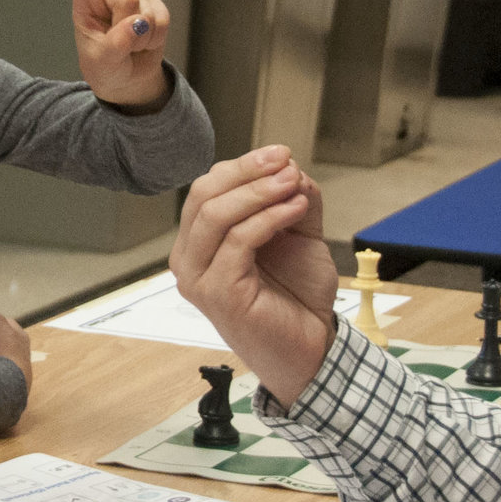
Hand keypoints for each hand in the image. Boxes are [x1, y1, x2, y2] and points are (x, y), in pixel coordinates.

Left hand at [72, 0, 171, 108]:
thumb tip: (138, 22)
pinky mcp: (155, 5)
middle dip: (129, 27)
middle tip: (120, 44)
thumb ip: (117, 43)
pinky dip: (156, 38)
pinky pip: (163, 20)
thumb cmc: (105, 67)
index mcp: (85, 2)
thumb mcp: (102, 62)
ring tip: (131, 46)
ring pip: (147, 12)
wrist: (127, 78)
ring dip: (142, 38)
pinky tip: (146, 43)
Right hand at [171, 147, 336, 405]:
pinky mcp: (218, 294)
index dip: (243, 166)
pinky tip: (296, 209)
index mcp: (198, 243)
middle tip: (284, 159)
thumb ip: (289, 199)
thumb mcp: (296, 234)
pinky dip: (270, 217)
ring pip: (216, 215)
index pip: (207, 189)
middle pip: (203, 195)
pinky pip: (238, 241)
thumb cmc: (296, 297)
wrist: (312, 347)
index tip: (281, 154)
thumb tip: (288, 166)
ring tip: (294, 182)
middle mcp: (189, 259)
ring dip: (259, 191)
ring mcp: (198, 278)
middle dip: (246, 171)